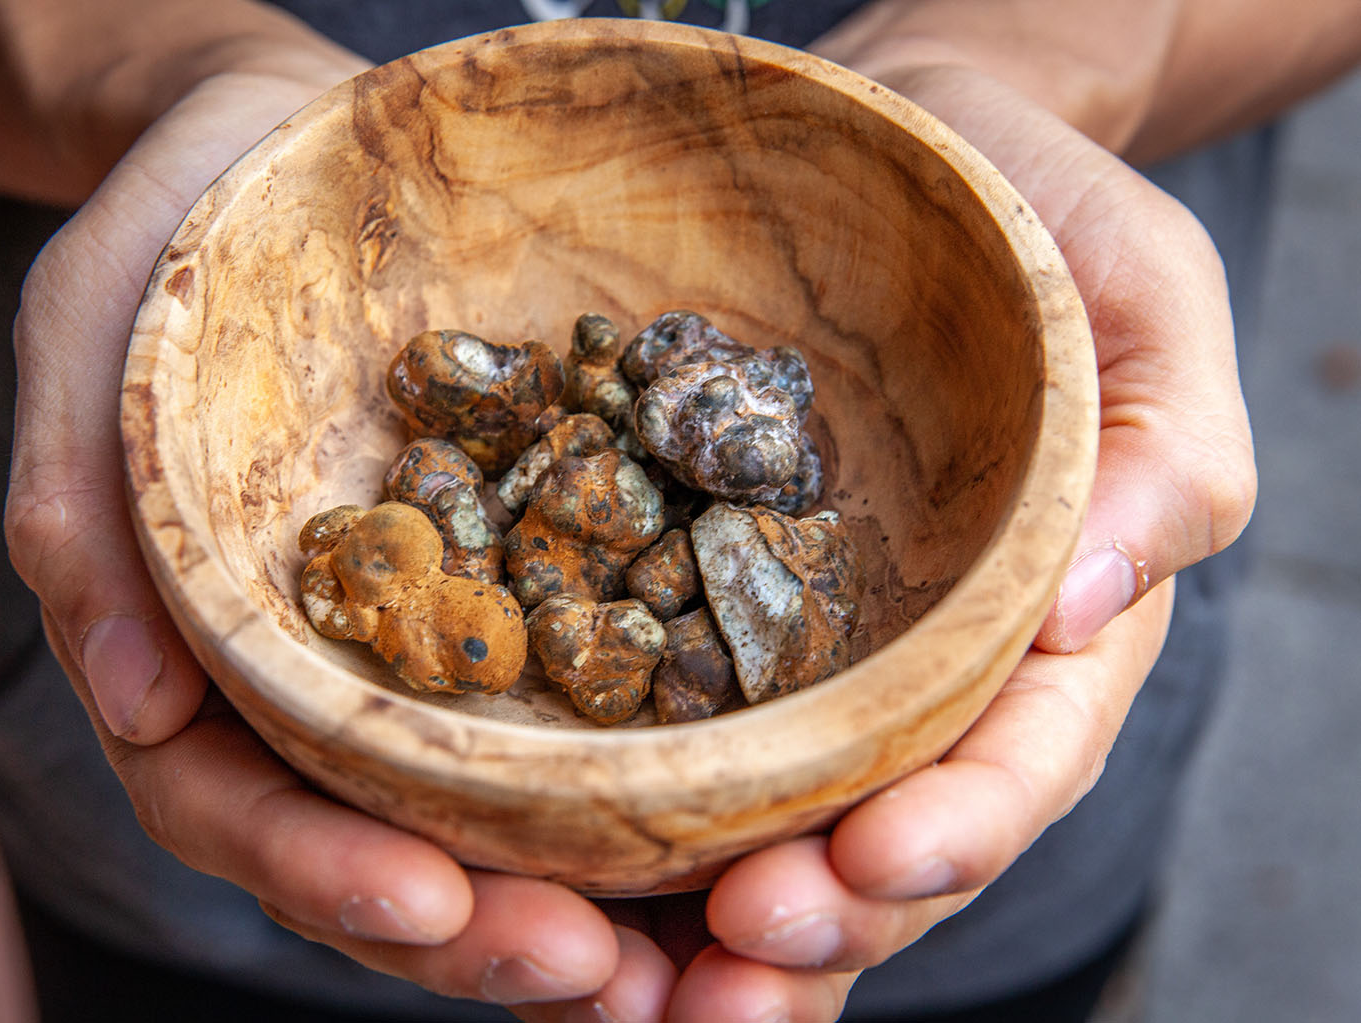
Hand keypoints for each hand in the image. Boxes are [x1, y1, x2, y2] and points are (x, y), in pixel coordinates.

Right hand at [4, 56, 622, 1006]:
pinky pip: (597, 715)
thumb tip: (131, 704)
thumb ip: (86, 521)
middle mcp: (332, 695)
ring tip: (695, 960)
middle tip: (600, 979)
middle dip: (486, 936)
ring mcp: (442, 662)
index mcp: (208, 666)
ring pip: (503, 827)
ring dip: (594, 907)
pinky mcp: (542, 600)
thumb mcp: (90, 345)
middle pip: (389, 857)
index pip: (242, 810)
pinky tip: (743, 826)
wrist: (304, 161)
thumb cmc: (179, 248)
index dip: (326, 873)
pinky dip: (657, 789)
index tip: (426, 903)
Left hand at [514, 65, 1255, 1021]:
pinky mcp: (706, 615)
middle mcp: (925, 671)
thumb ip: (1160, 448)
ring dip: (709, 927)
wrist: (899, 165)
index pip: (1016, 755)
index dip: (953, 829)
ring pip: (778, 827)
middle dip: (819, 922)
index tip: (864, 871)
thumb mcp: (1144, 301)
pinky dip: (629, 824)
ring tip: (633, 991)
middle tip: (724, 973)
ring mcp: (812, 658)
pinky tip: (562, 872)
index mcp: (1047, 622)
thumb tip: (1098, 600)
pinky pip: (675, 738)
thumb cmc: (1038, 220)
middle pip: (891, 835)